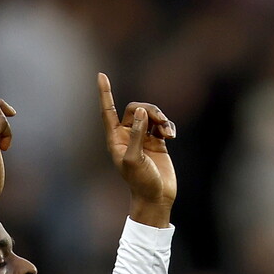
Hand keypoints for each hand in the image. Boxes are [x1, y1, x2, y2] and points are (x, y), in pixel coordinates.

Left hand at [98, 72, 175, 227]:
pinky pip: (162, 124)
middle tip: (160, 121)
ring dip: (161, 119)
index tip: (101, 75)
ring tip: (169, 133)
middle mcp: (127, 136)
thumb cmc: (141, 182)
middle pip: (136, 108)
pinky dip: (168, 126)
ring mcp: (143, 138)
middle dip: (150, 110)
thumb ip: (138, 134)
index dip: (105, 93)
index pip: (108, 111)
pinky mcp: (157, 142)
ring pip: (150, 114)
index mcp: (115, 139)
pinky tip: (172, 136)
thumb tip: (142, 111)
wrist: (156, 198)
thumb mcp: (135, 159)